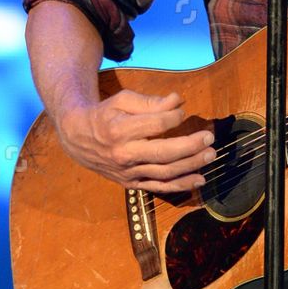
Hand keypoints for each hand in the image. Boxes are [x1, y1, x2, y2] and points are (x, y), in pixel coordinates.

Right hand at [57, 88, 215, 193]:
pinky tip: (199, 180)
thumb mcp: (122, 100)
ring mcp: (128, 172)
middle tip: (209, 138)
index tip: (182, 112)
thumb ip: (150, 102)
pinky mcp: (131, 184)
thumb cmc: (104, 114)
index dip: (174, 117)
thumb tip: (178, 101)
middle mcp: (124, 154)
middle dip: (190, 146)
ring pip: (164, 172)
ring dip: (190, 165)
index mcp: (120, 130)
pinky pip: (159, 187)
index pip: (155, 124)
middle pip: (164, 153)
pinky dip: (180, 185)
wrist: (77, 138)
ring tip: (210, 155)